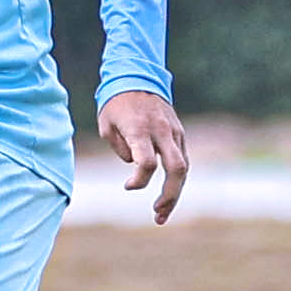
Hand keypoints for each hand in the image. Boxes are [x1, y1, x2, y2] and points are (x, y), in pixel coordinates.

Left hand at [98, 89, 187, 224]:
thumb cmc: (116, 104)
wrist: (138, 76)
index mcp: (140, 130)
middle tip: (157, 214)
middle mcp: (162, 131)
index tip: (127, 186)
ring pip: (184, 167)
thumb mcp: (107, 125)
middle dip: (169, 196)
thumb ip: (120, 148)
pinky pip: (182, 160)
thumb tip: (136, 165)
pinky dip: (176, 179)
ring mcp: (174, 132)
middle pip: (176, 169)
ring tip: (161, 214)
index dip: (138, 181)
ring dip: (175, 193)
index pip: (147, 163)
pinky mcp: (179, 133)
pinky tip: (167, 195)